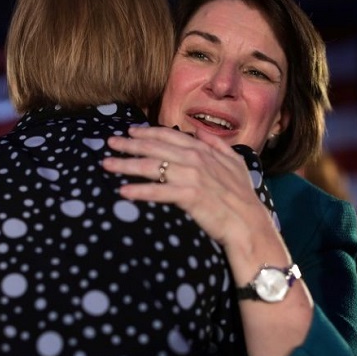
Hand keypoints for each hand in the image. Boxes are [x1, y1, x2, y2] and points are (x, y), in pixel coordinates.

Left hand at [102, 126, 273, 245]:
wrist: (249, 223)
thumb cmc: (242, 196)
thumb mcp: (235, 163)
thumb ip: (217, 145)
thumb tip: (199, 131)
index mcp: (204, 151)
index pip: (169, 136)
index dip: (148, 132)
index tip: (130, 131)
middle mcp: (196, 160)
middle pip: (155, 148)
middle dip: (129, 144)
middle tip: (109, 143)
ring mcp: (192, 177)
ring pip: (153, 167)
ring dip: (127, 165)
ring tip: (107, 165)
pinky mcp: (190, 196)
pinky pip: (159, 192)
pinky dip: (140, 191)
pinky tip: (123, 191)